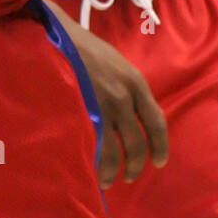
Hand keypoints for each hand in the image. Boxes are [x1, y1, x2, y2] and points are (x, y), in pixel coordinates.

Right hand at [65, 16, 167, 186]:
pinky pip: (93, 148)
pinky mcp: (81, 114)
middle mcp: (124, 98)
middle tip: (130, 175)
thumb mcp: (116, 63)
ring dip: (114, 171)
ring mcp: (102, 108)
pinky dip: (95, 163)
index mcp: (135, 82)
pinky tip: (91, 170)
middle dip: (135, 164)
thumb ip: (129, 87)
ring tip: (109, 180)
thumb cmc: (85, 47)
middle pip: (137, 143)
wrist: (57, 37)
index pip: (157, 122)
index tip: (159, 161)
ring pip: (115, 152)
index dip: (160, 146)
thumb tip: (139, 113)